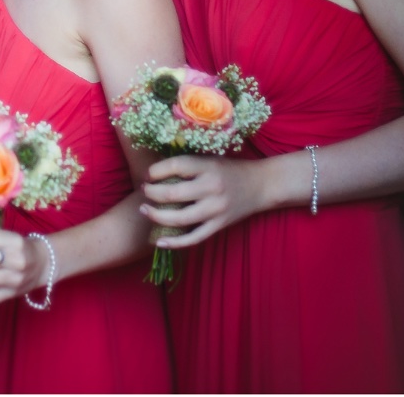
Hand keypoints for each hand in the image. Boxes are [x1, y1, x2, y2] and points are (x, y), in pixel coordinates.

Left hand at [141, 153, 272, 248]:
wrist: (260, 185)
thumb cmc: (230, 169)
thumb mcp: (210, 159)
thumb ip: (188, 165)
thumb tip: (156, 171)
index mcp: (208, 167)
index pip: (175, 166)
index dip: (155, 171)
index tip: (147, 174)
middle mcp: (211, 188)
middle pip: (172, 194)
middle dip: (151, 193)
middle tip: (143, 191)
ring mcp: (215, 210)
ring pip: (179, 219)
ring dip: (157, 216)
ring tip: (144, 210)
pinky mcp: (219, 226)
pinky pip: (193, 238)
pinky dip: (175, 242)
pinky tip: (159, 242)